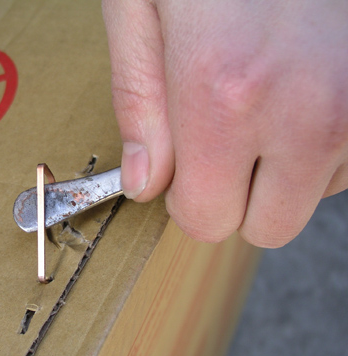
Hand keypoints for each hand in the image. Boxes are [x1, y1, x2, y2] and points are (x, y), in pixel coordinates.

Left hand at [103, 0, 347, 247]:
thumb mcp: (139, 6)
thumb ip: (138, 104)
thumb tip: (145, 185)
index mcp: (225, 96)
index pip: (206, 220)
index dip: (190, 196)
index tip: (188, 160)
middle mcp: (309, 113)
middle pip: (267, 224)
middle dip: (240, 192)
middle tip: (230, 132)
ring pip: (316, 192)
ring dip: (288, 161)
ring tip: (273, 88)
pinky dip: (326, 138)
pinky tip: (309, 84)